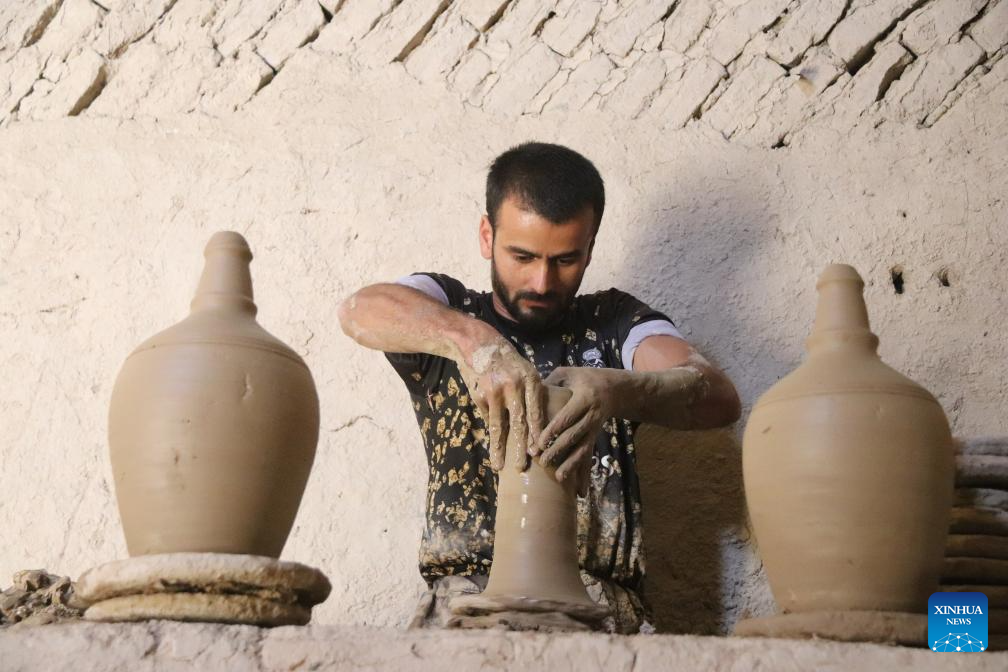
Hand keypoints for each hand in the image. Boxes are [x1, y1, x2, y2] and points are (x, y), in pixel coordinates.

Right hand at [457, 336, 545, 471]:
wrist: (478, 343)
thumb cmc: (508, 362)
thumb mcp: (525, 371)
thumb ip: (532, 394)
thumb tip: (538, 426)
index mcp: (530, 380)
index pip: (536, 411)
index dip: (538, 433)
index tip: (539, 452)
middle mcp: (514, 386)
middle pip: (519, 422)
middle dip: (520, 447)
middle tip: (521, 467)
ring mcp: (495, 391)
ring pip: (498, 426)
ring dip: (499, 448)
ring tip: (499, 466)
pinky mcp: (479, 395)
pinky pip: (487, 418)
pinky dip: (491, 430)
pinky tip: (493, 444)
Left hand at [536, 367, 613, 495]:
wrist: (615, 390)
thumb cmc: (585, 378)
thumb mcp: (570, 373)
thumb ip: (551, 381)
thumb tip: (529, 391)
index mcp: (584, 398)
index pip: (566, 417)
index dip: (553, 430)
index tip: (539, 442)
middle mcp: (591, 416)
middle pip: (573, 436)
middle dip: (558, 450)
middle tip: (541, 461)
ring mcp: (594, 430)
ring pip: (583, 450)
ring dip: (572, 465)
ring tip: (559, 478)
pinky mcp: (593, 439)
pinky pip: (589, 458)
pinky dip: (585, 476)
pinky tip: (580, 493)